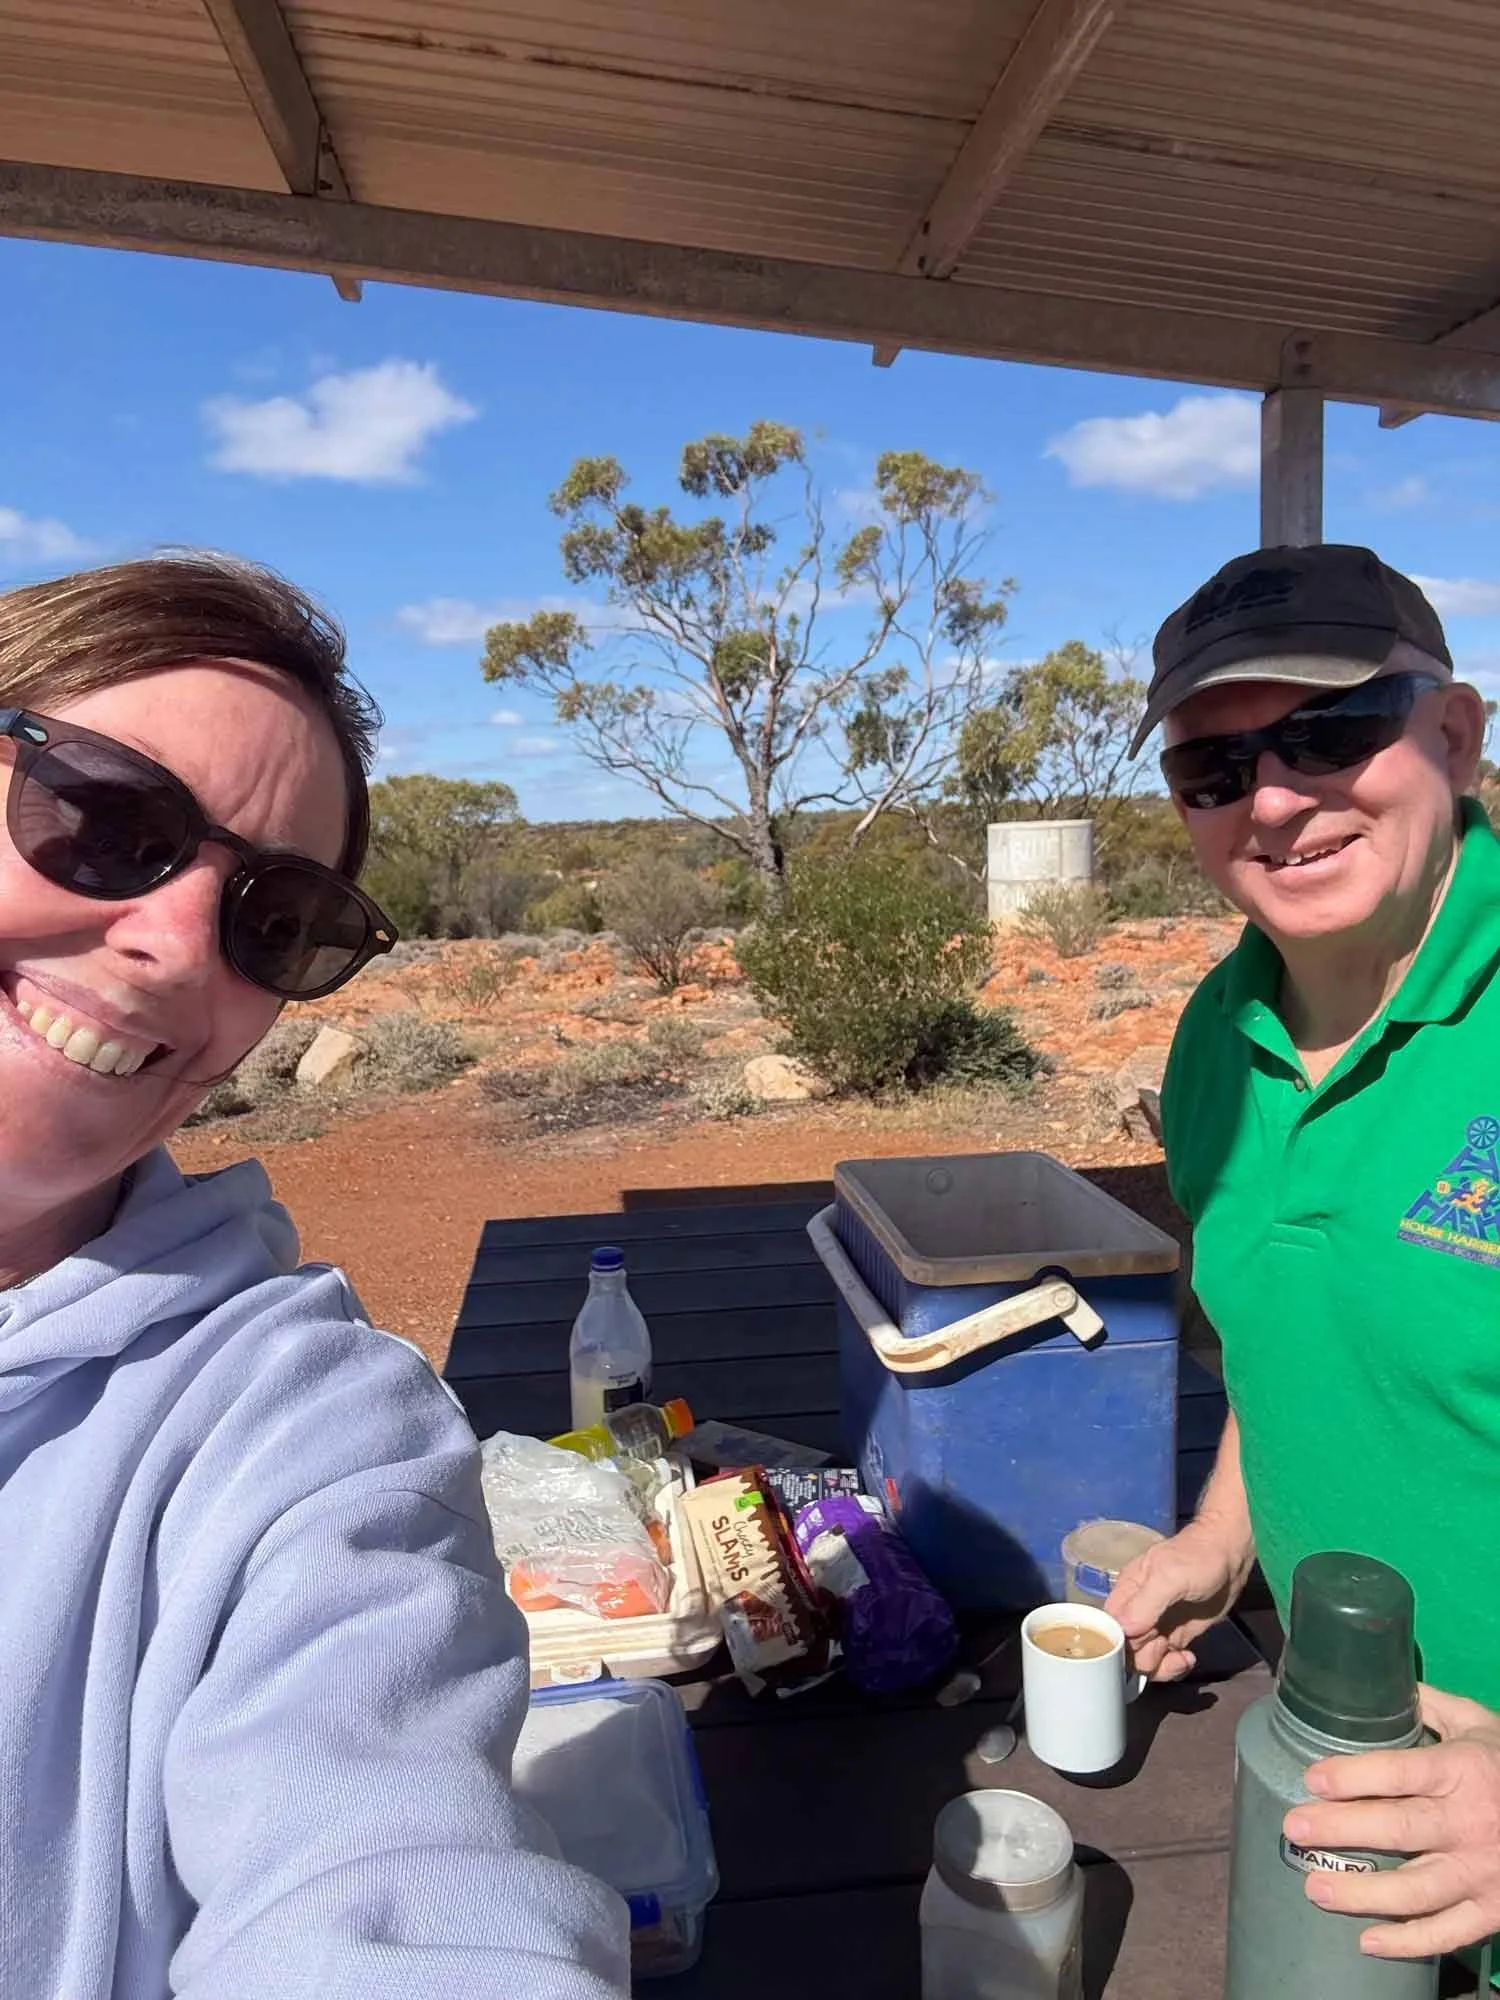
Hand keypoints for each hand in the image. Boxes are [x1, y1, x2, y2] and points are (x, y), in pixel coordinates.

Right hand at [1105, 1516, 1252, 1681]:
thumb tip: (1125, 1632)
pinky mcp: (1175, 1636)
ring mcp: (1157, 1626)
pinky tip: (1188, 1657)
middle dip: (1145, 1656)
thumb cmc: (1198, 1559)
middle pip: (1125, 1650)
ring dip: (1161, 1666)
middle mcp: (1137, 1612)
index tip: (1146, 1641)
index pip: (1108, 1628)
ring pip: (1143, 1660)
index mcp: (1127, 1593)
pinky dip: (1173, 1666)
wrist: (1231, 1555)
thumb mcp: (1170, 1577)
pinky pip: (1163, 1661)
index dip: (1121, 1644)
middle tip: (1166, 1643)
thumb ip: (1146, 1604)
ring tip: (1182, 1655)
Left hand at [1283, 1685, 1499, 1959]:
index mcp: (1464, 1770)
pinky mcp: (1495, 1911)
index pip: (1401, 1772)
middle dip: (1342, 1830)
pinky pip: (1449, 1932)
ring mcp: (1484, 1873)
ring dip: (1363, 1894)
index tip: (1313, 1779)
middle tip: (1295, 1829)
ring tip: (1315, 1889)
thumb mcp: (1480, 1725)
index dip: (1354, 1776)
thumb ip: (1431, 1705)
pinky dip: (1409, 1942)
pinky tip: (1369, 1942)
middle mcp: (1472, 1823)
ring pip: (1418, 1890)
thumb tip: (1376, 1680)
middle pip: (1400, 1829)